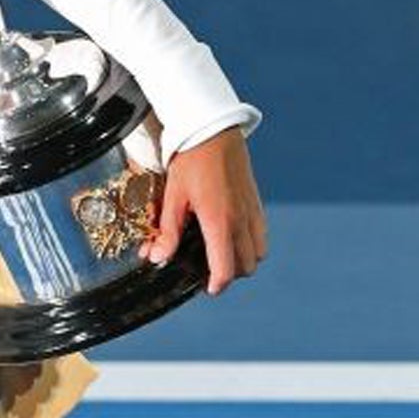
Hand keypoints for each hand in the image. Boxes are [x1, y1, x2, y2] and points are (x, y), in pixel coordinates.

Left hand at [139, 127, 267, 296]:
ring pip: (258, 252)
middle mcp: (241, 219)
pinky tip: (230, 236)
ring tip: (220, 255)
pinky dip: (251, 243)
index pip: (227, 268)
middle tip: (208, 271)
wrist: (214, 129)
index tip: (206, 288)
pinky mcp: (256, 201)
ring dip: (243, 260)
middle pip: (246, 266)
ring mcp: (252, 210)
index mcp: (219, 220)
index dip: (217, 285)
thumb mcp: (173, 197)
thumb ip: (167, 231)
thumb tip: (157, 258)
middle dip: (230, 274)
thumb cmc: (190, 161)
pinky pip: (261, 234)